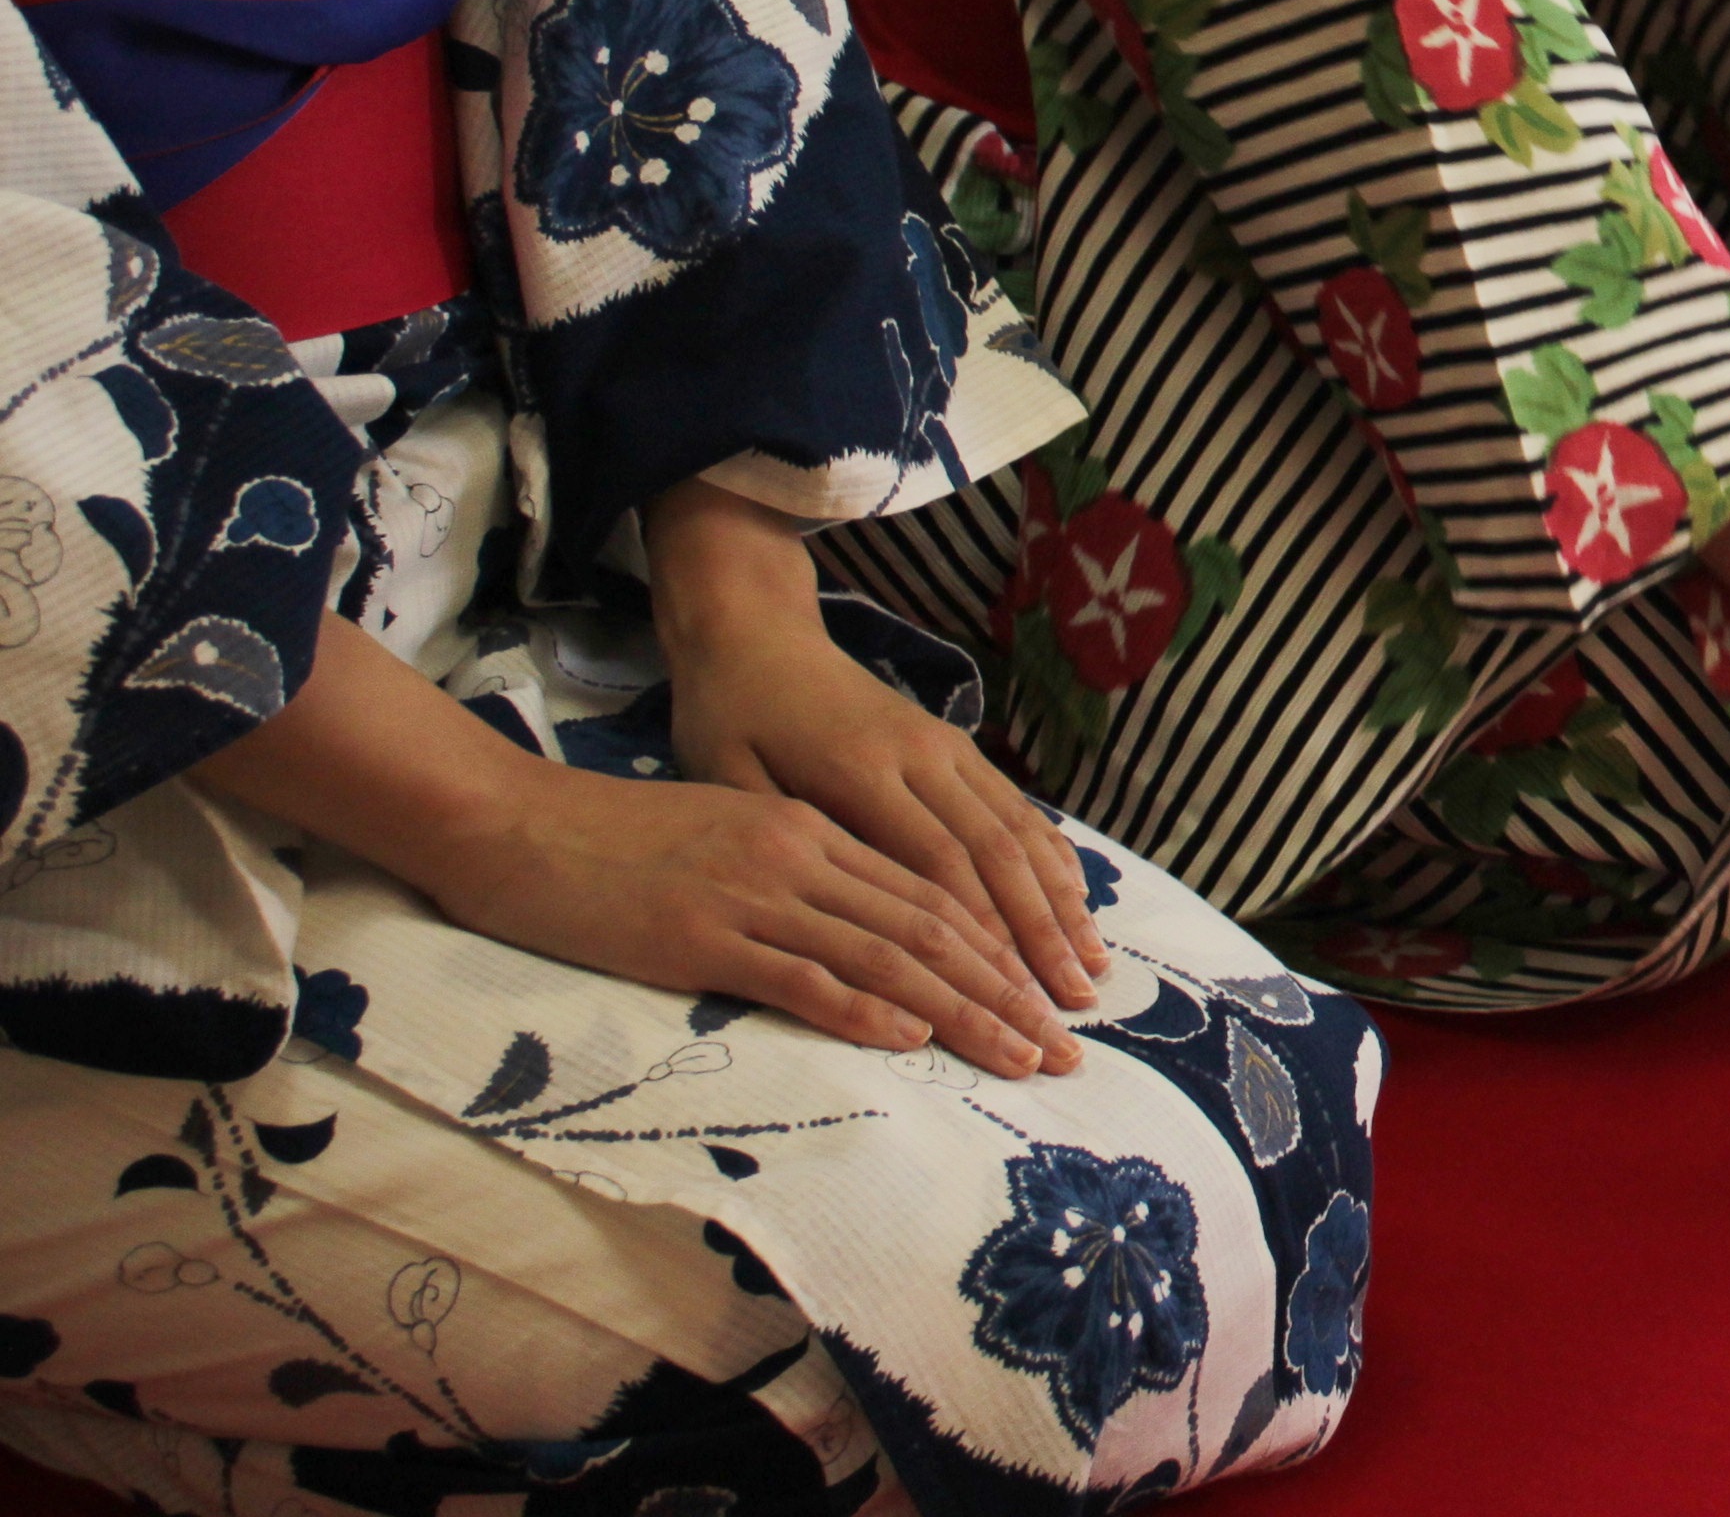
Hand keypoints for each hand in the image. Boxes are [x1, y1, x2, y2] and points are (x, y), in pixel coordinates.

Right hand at [424, 759, 1091, 1079]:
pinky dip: (864, 1008)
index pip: (934, 894)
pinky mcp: (699, 937)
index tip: (1048, 1002)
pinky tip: (913, 1038)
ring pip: (886, 955)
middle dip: (1007, 992)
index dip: (1002, 951)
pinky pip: (799, 976)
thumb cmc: (615, 841)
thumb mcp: (727, 841)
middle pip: (931, 927)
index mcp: (811, 831)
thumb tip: (860, 935)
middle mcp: (799, 855)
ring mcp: (752, 895)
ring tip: (1018, 1056)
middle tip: (1063, 1049)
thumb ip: (796, 876)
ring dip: (962, 1013)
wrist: (515, 822)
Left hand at [649, 479, 1103, 1015]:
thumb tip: (841, 920)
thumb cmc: (730, 721)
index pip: (938, 865)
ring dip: (1060, 906)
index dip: (981, 936)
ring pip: (1019, 833)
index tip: (1010, 1000)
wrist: (758, 636)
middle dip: (1039, 938)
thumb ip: (789, 843)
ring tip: (1090, 970)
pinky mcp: (957, 746)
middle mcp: (921, 759)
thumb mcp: (731, 782)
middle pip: (996, 857)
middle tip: (1069, 1006)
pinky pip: (1018, 807)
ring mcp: (948, 749)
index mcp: (860, 773)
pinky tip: (1077, 904)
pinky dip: (1054, 860)